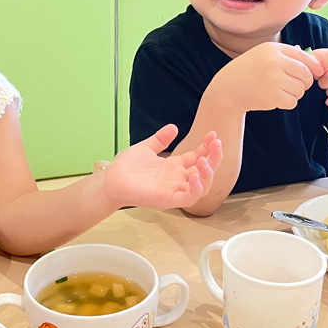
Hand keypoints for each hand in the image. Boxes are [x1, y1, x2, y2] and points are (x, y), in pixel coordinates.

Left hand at [103, 125, 222, 209]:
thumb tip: (173, 127)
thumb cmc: (126, 167)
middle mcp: (178, 178)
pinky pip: (189, 198)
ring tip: (204, 159)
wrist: (111, 180)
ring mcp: (174, 190)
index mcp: (174, 166)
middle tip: (216, 143)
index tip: (212, 134)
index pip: (199, 157)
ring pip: (202, 186)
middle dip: (214, 157)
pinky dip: (196, 189)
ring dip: (208, 173)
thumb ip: (160, 139)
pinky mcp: (168, 200)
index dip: (208, 147)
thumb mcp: (146, 148)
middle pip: (206, 170)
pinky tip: (196, 176)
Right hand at [210, 42, 322, 112]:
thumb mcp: (263, 55)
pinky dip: (287, 103)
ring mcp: (274, 79)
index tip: (318, 73)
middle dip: (305, 82)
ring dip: (295, 93)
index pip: (303, 56)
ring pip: (301, 89)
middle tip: (295, 85)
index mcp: (272, 49)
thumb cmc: (247, 71)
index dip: (314, 66)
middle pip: (306, 74)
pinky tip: (275, 99)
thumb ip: (286, 55)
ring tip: (279, 91)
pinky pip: (293, 102)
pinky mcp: (273, 96)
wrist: (227, 89)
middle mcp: (274, 62)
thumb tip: (313, 60)